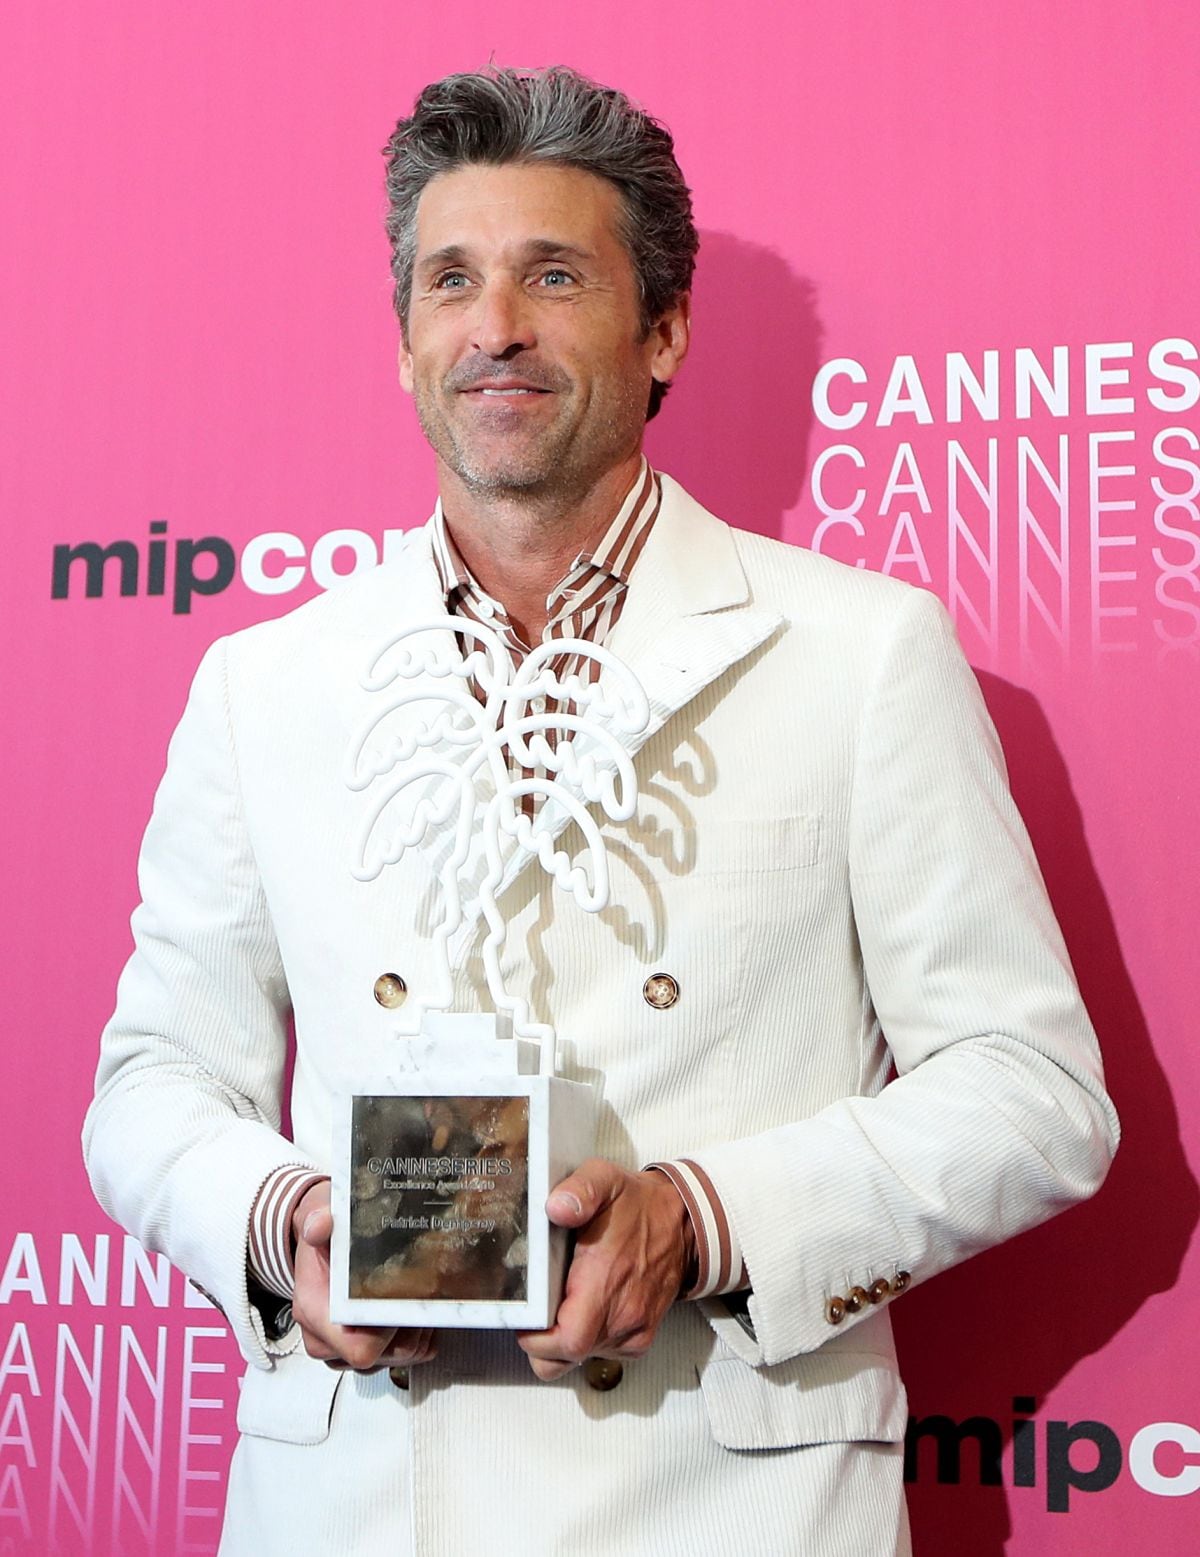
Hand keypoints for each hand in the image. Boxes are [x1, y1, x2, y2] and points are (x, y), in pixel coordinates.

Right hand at [290, 1180, 436, 1371]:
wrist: (319, 1239)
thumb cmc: (325, 1234)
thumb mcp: (320, 1215)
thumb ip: (320, 1220)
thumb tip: (319, 1225)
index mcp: (314, 1312)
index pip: (360, 1348)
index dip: (389, 1332)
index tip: (403, 1303)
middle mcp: (325, 1339)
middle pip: (382, 1358)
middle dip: (408, 1331)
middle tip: (422, 1298)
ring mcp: (342, 1350)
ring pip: (393, 1360)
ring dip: (414, 1334)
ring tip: (421, 1302)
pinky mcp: (361, 1350)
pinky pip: (401, 1360)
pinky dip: (417, 1339)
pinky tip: (419, 1314)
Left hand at [517, 1159, 695, 1380]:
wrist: (682, 1222)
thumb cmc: (638, 1205)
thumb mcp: (604, 1179)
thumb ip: (578, 1190)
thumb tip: (556, 1207)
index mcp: (607, 1279)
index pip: (566, 1339)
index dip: (535, 1337)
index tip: (523, 1315)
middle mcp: (623, 1314)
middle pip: (565, 1357)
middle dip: (540, 1341)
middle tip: (534, 1309)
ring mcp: (633, 1331)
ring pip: (578, 1359)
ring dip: (560, 1340)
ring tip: (558, 1303)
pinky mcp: (639, 1339)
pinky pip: (599, 1354)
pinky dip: (584, 1339)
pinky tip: (581, 1307)